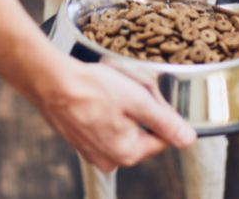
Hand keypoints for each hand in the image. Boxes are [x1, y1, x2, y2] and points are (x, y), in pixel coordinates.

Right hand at [34, 59, 196, 171]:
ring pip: (124, 124)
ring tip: (109, 87)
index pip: (163, 136)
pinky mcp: (81, 139)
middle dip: (140, 106)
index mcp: (128, 153)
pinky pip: (105, 123)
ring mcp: (93, 150)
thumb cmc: (92, 88)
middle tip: (126, 86)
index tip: (146, 94)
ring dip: (123, 105)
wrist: (50, 81)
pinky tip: (97, 93)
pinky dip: (105, 107)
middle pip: (143, 130)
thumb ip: (165, 122)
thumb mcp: (138, 100)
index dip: (160, 111)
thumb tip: (188, 139)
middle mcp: (110, 158)